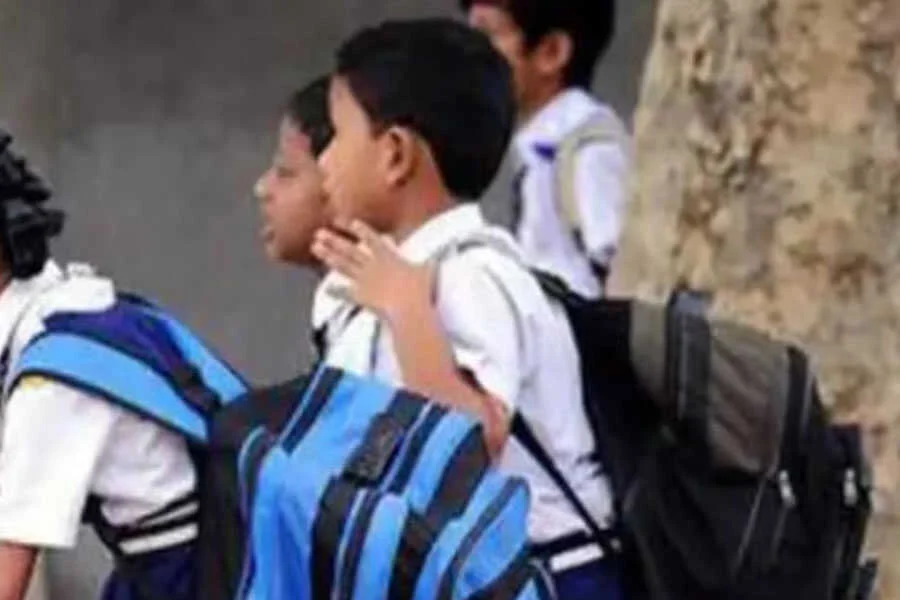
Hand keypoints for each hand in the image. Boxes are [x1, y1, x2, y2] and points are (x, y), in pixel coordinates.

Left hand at [311, 220, 434, 321]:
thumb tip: (436, 262)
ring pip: (343, 265)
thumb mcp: (429, 272)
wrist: (410, 307)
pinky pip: (345, 293)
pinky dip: (335, 291)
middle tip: (319, 232)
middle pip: (350, 250)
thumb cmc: (421, 290)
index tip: (348, 222)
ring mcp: (365, 281)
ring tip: (315, 248)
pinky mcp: (361, 297)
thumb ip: (428, 265)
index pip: (371, 238)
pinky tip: (326, 288)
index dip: (359, 229)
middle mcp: (373, 266)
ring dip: (328, 256)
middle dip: (334, 240)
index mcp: (388, 257)